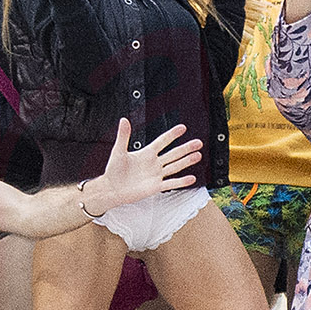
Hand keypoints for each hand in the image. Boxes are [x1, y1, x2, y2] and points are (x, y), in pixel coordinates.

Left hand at [84, 120, 203, 213]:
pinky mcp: (156, 186)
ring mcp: (156, 175)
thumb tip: (124, 120)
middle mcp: (154, 163)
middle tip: (198, 142)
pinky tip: (191, 178)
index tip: (182, 128)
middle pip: (173, 154)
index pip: (162, 141)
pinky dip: (181, 181)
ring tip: (198, 155)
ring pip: (175, 166)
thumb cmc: (114, 170)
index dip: (172, 135)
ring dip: (187, 161)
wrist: (112, 189)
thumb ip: (123, 136)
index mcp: (146, 153)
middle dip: (186, 148)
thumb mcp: (118, 151)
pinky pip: (171, 183)